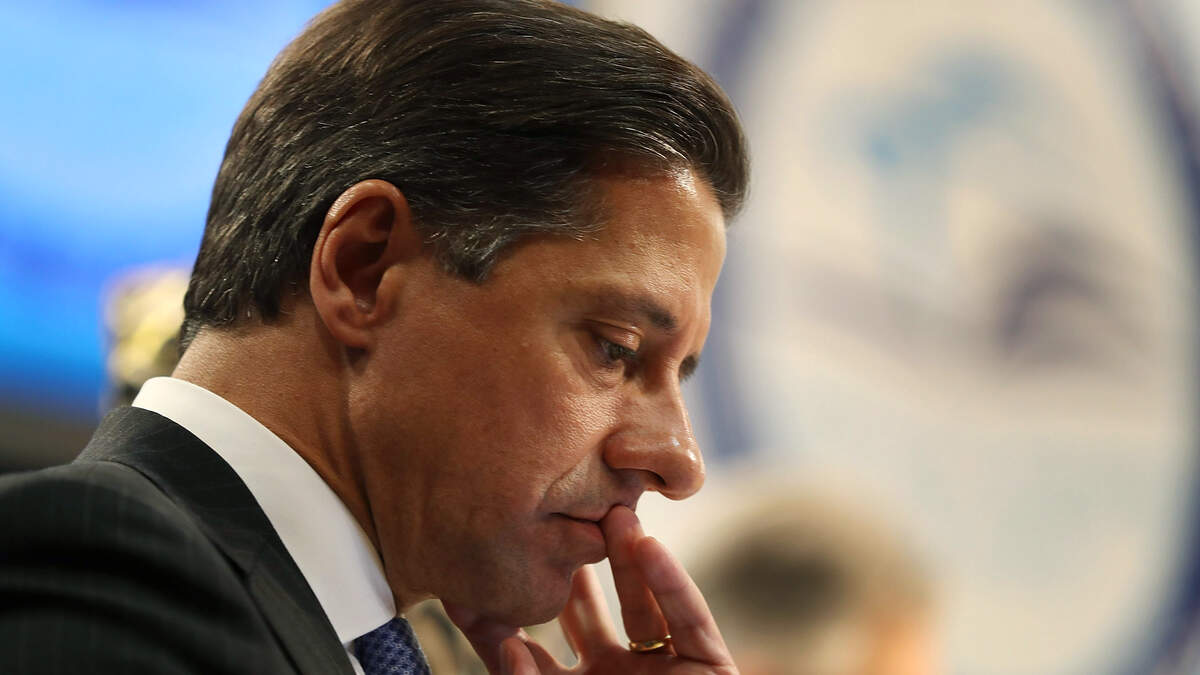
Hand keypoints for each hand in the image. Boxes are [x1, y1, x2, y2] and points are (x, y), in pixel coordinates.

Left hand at [447, 505, 737, 673]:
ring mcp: (662, 670)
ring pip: (640, 604)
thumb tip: (505, 646)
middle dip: (568, 570)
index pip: (532, 651)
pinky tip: (649, 546)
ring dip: (626, 558)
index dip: (505, 618)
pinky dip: (671, 583)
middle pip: (586, 613)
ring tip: (608, 515)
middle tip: (546, 522)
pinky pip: (690, 618)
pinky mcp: (711, 666)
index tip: (474, 576)